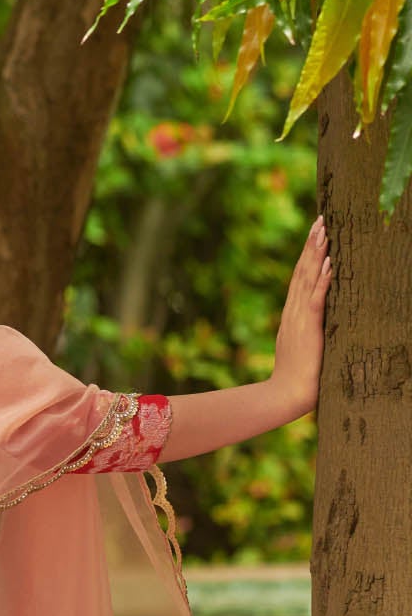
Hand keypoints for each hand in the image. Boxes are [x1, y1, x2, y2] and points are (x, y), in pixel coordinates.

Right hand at [270, 216, 331, 418]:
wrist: (286, 396)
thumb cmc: (297, 378)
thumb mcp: (300, 347)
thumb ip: (306, 330)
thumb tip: (314, 321)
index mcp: (291, 316)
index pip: (299, 278)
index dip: (307, 255)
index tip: (315, 234)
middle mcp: (293, 312)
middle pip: (302, 272)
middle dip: (311, 245)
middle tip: (321, 220)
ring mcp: (299, 320)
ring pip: (307, 280)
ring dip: (317, 254)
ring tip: (325, 231)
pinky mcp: (308, 329)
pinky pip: (316, 300)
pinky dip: (322, 281)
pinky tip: (330, 264)